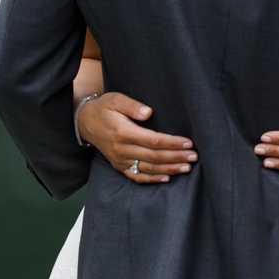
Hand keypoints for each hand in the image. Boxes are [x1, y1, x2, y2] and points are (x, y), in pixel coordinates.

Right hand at [79, 93, 194, 181]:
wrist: (84, 122)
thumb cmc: (103, 108)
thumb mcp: (115, 99)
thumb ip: (132, 105)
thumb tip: (149, 112)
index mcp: (123, 132)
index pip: (153, 141)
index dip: (172, 143)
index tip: (188, 143)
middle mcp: (122, 149)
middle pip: (154, 157)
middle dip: (176, 157)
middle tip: (194, 156)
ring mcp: (121, 160)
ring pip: (148, 168)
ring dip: (169, 169)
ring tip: (186, 167)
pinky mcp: (120, 166)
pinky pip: (137, 176)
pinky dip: (153, 179)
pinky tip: (167, 178)